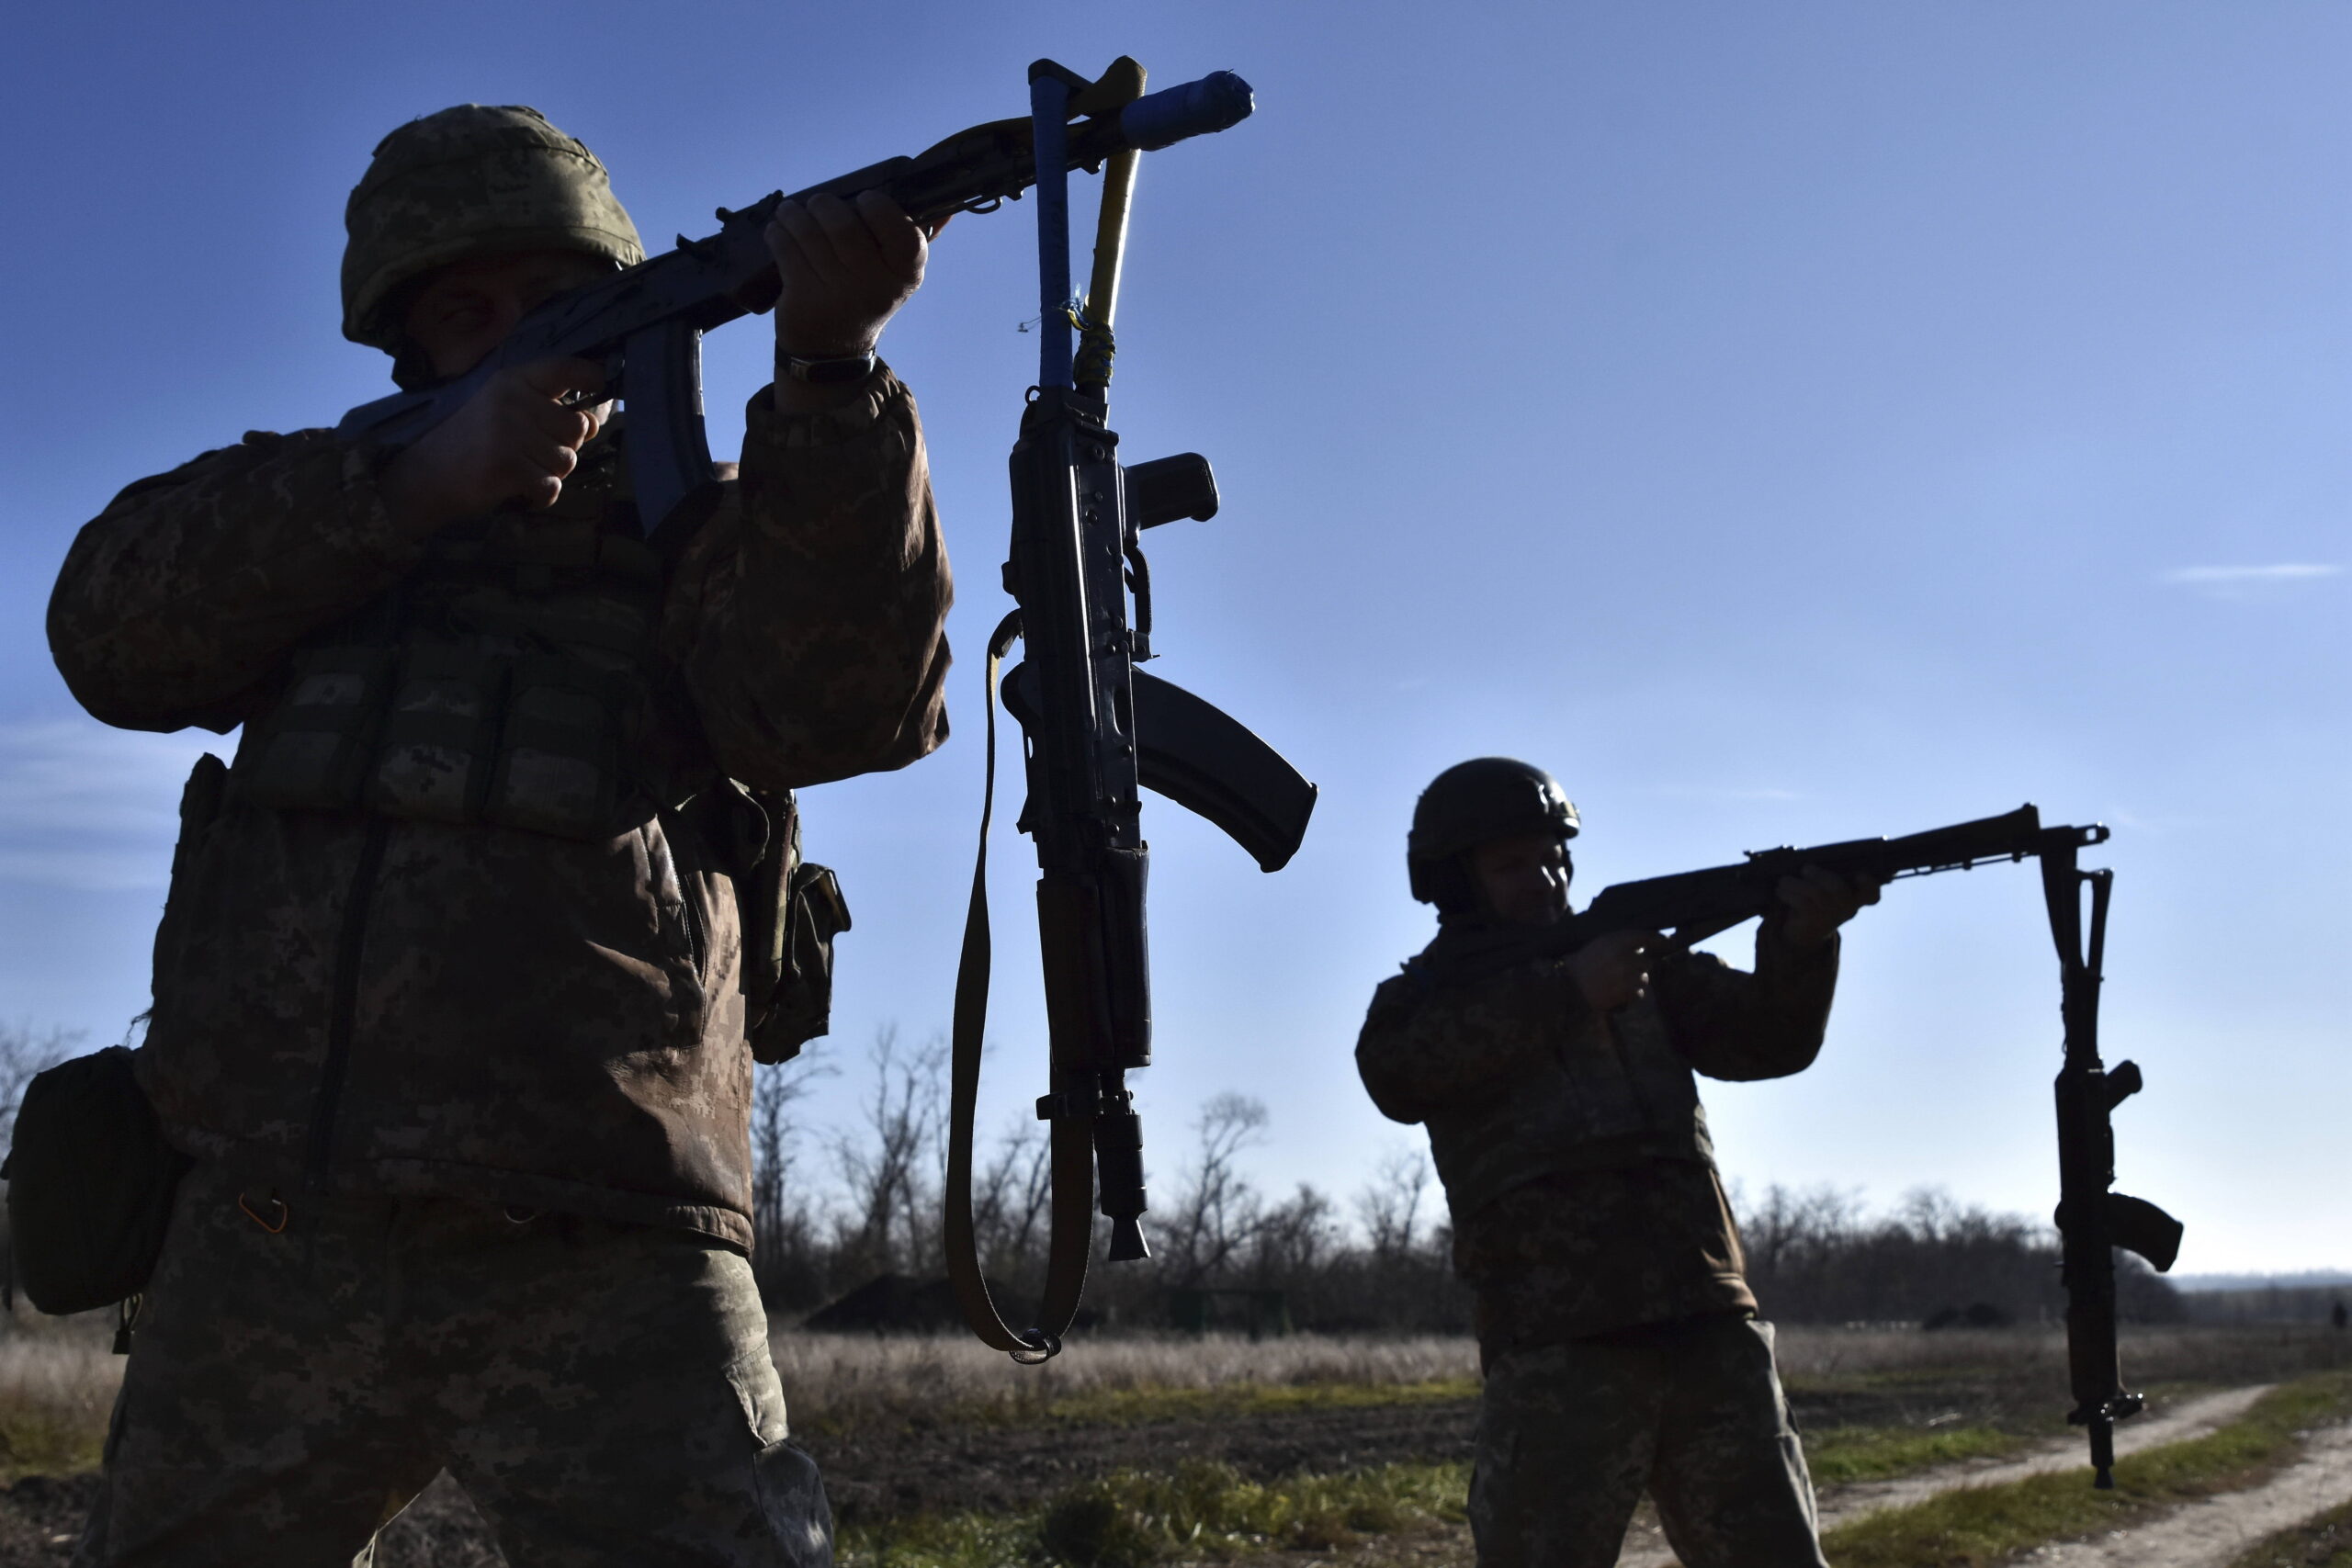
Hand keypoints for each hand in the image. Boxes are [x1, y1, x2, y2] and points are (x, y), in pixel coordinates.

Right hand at [380, 357, 607, 532]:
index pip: (564, 368)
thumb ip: (547, 411)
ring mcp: (509, 431)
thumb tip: (593, 422)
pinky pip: (551, 485)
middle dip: (566, 447)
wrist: (424, 477)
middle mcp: (512, 400)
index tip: (600, 384)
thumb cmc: (471, 445)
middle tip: (536, 454)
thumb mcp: (503, 411)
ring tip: (521, 469)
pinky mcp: (507, 464)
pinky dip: (542, 495)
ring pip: (567, 460)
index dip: (591, 375)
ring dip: (551, 473)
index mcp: (512, 381)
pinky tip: (523, 491)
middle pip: (577, 426)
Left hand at [766, 190, 930, 362]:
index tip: (864, 200)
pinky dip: (778, 232)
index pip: (902, 231)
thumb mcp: (896, 275)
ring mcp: (838, 293)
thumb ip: (917, 239)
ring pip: (810, 232)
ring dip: (795, 214)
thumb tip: (946, 209)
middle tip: (819, 204)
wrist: (832, 350)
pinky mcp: (804, 297)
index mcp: (905, 274)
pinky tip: (779, 230)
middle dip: (825, 205)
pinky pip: (786, 249)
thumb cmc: (866, 296)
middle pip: (844, 225)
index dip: (879, 207)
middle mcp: (874, 285)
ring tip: (792, 212)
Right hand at [1567, 930, 1655, 1011]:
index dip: (1659, 939)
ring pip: (1644, 979)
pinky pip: (1639, 993)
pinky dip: (1630, 995)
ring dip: (1634, 981)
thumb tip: (1645, 946)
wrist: (1568, 984)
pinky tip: (1616, 992)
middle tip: (1622, 969)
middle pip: (1647, 962)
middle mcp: (1624, 956)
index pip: (1646, 937)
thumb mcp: (1600, 943)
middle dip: (1638, 966)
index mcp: (1617, 940)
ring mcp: (1626, 975)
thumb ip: (1622, 941)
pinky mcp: (1625, 992)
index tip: (1668, 942)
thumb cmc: (1584, 962)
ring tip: (1616, 982)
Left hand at [1776, 865, 1883, 949]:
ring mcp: (1831, 917)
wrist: (1802, 933)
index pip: (1871, 894)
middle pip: (1838, 888)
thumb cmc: (1814, 901)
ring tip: (1784, 881)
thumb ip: (1820, 873)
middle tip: (1805, 869)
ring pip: (1816, 893)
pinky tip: (1781, 891)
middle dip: (1820, 875)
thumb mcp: (1821, 888)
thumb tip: (1793, 852)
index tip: (1860, 875)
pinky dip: (1788, 893)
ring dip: (1796, 883)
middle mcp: (1846, 909)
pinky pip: (1802, 903)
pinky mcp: (1813, 922)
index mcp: (1853, 897)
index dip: (1869, 884)